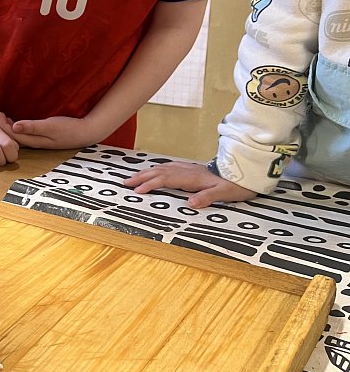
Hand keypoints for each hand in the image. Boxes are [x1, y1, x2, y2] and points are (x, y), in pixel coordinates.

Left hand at [10, 116, 98, 149]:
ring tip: (1, 117)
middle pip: (14, 137)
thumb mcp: (51, 127)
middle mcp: (35, 143)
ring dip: (10, 127)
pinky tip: (15, 122)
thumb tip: (15, 126)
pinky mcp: (44, 137)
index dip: (3, 126)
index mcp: (35, 141)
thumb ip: (32, 127)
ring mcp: (40, 141)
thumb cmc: (69, 128)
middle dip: (3, 127)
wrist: (86, 133)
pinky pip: (26, 134)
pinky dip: (18, 127)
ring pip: (20, 136)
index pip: (13, 135)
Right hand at [124, 162, 256, 207]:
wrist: (246, 174)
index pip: (165, 179)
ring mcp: (188, 169)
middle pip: (159, 172)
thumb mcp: (224, 194)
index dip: (150, 184)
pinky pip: (169, 168)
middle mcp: (187, 171)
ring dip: (147, 172)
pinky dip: (157, 170)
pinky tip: (155, 172)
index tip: (137, 191)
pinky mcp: (191, 169)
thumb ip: (207, 197)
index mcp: (192, 178)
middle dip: (141, 177)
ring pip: (162, 168)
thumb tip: (190, 204)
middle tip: (125, 182)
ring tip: (134, 177)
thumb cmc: (235, 186)